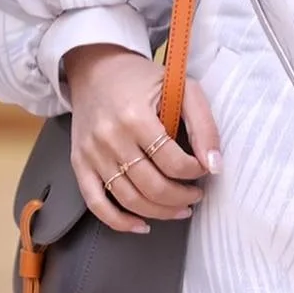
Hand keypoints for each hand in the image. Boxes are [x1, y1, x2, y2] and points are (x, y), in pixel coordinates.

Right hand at [61, 43, 220, 236]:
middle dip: (181, 197)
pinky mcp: (79, 163)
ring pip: (128, 199)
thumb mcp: (182, 87)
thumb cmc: (142, 78)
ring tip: (180, 209)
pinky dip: (119, 221)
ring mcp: (91, 153)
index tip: (204, 169)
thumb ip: (203, 124)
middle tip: (196, 196)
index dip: (194, 172)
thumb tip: (214, 165)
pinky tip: (142, 225)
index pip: (172, 161)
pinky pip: (96, 203)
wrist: (96, 67)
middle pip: (151, 186)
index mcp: (135, 116)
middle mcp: (110, 137)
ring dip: (159, 212)